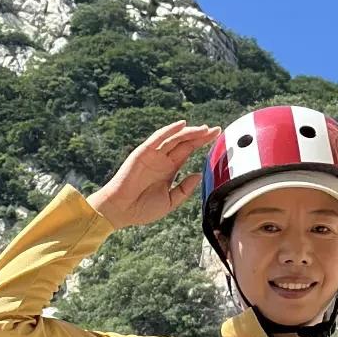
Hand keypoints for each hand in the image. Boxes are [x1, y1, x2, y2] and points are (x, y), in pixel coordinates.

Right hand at [92, 121, 215, 227]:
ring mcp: (152, 155)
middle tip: (217, 130)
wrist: (120, 211)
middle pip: (184, 142)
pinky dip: (169, 130)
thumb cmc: (142, 209)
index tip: (217, 136)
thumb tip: (199, 175)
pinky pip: (157, 138)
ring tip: (204, 129)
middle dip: (200, 135)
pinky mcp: (142, 153)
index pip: (188, 151)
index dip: (202, 143)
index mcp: (169, 169)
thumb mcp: (170, 202)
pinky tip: (182, 125)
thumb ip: (184, 189)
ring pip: (174, 138)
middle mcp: (162, 159)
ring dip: (189, 132)